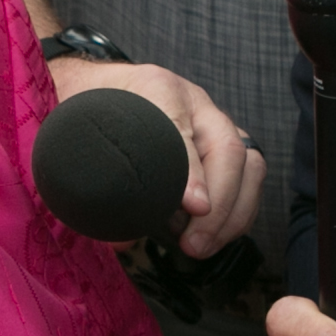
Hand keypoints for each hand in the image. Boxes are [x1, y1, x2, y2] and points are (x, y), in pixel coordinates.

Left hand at [42, 58, 261, 254]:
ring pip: (249, 163)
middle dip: (220, 204)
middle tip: (193, 244)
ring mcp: (214, 122)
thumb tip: (124, 242)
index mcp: (157, 89)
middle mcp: (194, 102)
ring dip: (234, 213)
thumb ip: (102, 181)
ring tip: (202, 246)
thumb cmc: (93, 114)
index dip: (192, 172)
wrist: (100, 89)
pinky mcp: (225, 144)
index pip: (180, 128)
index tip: (195, 207)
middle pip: (227, 148)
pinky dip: (239, 212)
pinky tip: (215, 237)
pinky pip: (250, 177)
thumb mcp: (85, 137)